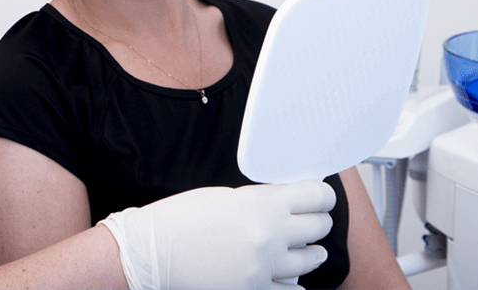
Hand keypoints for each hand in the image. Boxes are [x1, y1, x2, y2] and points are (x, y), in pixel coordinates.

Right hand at [98, 181, 335, 289]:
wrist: (154, 251)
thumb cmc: (183, 217)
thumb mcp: (226, 196)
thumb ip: (263, 197)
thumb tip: (289, 196)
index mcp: (262, 204)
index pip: (316, 196)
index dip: (323, 195)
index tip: (320, 198)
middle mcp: (270, 235)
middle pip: (319, 226)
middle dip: (317, 221)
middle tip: (309, 219)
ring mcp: (264, 266)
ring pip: (312, 259)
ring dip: (310, 251)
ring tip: (302, 248)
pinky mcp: (255, 289)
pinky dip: (291, 281)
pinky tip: (282, 273)